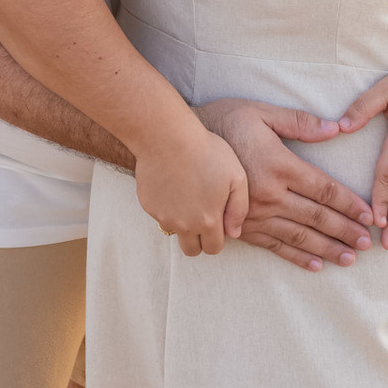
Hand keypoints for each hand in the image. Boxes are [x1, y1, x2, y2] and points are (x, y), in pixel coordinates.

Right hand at [134, 115, 249, 256]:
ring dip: (182, 222)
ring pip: (174, 232)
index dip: (218, 236)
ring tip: (188, 194)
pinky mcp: (148, 205)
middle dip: (199, 239)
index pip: (213, 249)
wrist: (167, 136)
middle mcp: (184, 225)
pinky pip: (159, 214)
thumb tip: (234, 232)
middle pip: (191, 250)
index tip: (218, 217)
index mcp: (208, 221)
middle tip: (203, 213)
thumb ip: (239, 209)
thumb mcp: (236, 177)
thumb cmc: (206, 152)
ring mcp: (163, 216)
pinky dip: (167, 206)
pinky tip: (173, 183)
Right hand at [194, 99, 373, 271]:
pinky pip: (274, 246)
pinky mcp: (240, 227)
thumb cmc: (224, 122)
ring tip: (349, 258)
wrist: (179, 146)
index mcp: (279, 166)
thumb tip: (336, 128)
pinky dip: (297, 257)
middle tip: (368, 244)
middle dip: (345, 231)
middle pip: (316, 217)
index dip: (349, 204)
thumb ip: (299, 122)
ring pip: (299, 236)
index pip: (324, 190)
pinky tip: (316, 264)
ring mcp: (254, 215)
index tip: (368, 216)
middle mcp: (269, 194)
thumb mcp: (261, 113)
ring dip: (327, 249)